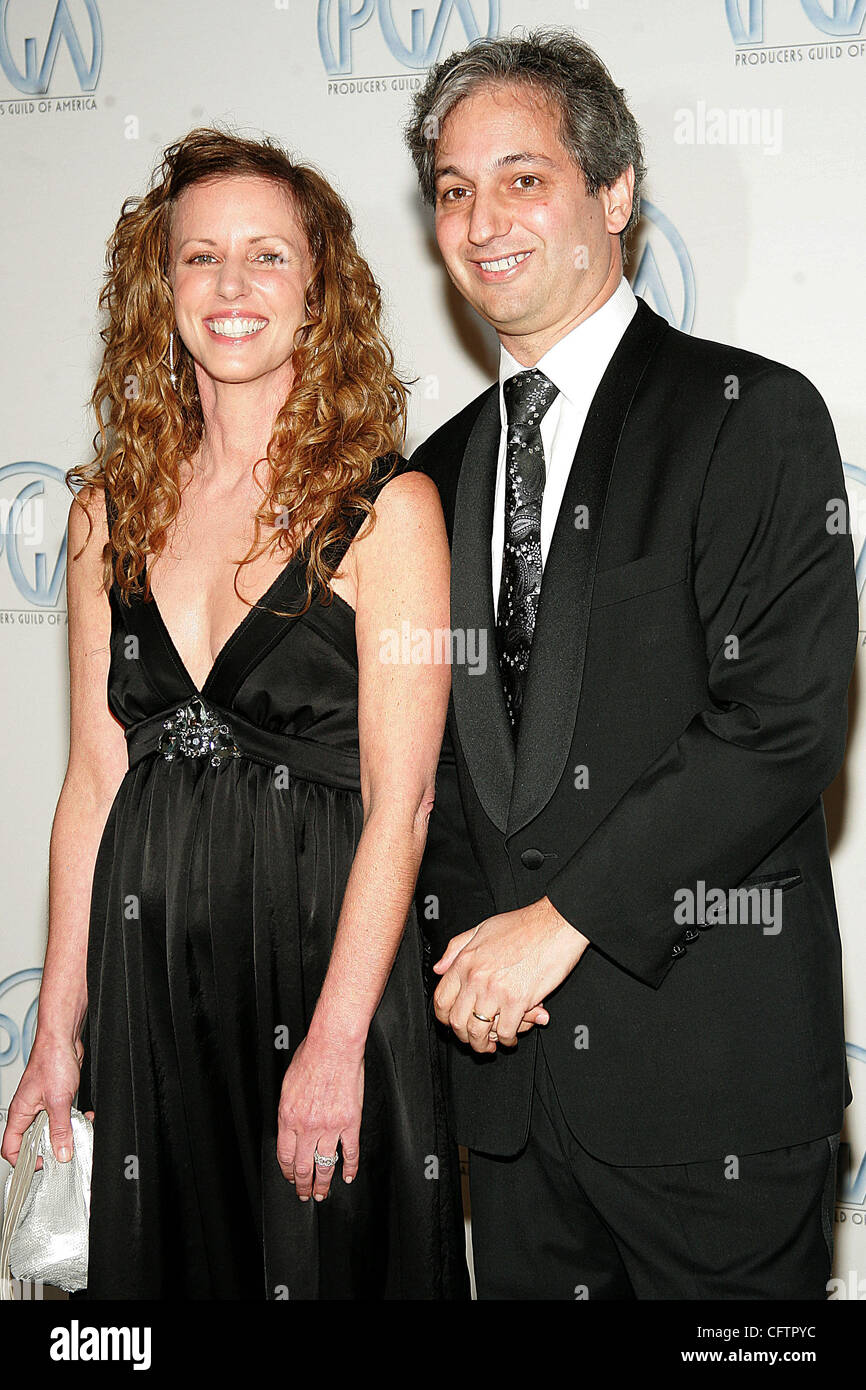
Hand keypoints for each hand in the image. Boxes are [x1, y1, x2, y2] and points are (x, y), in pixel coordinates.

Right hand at [0, 1033, 93, 1170]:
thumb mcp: (59, 1101)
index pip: (11, 1147)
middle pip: (33, 1140)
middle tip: (65, 1150)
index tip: (43, 1162)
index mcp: (20, 1113)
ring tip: (77, 1131)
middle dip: (50, 1147)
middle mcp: (28, 1110)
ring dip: (66, 1132)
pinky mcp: (56, 1097)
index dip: (24, 1160)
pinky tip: (84, 1117)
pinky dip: (73, 1119)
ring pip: (50, 1129)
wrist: (64, 1038)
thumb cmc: (52, 1060)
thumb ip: (60, 1129)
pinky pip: (62, 1116)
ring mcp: (42, 1104)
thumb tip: (61, 1153)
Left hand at [276, 1036, 363, 1201]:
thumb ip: (288, 1110)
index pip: (284, 1155)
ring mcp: (330, 1126)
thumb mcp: (287, 1085)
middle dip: (303, 1185)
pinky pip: (350, 1151)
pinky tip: (349, 1176)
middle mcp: (307, 1126)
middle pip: (303, 1166)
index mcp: (288, 1117)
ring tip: (322, 1193)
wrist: (334, 1046)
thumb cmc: (310, 1057)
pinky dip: (350, 1167)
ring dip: (323, 1183)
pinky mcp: (350, 1122)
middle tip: (304, 1194)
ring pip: (325, 1164)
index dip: (287, 1172)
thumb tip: (290, 1126)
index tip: (290, 1178)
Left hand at [433, 897, 589, 1052]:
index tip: (454, 1023)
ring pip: (478, 1032)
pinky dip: (507, 1039)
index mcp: (465, 961)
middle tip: (474, 1038)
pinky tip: (511, 1037)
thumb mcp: (481, 929)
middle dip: (464, 1036)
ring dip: (483, 1044)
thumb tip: (439, 968)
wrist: (555, 924)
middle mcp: (476, 978)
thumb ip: (456, 948)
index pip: (441, 999)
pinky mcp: (518, 1001)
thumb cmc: (523, 925)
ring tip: (491, 1044)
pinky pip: (504, 1031)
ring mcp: (495, 991)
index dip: (445, 1018)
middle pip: (457, 1021)